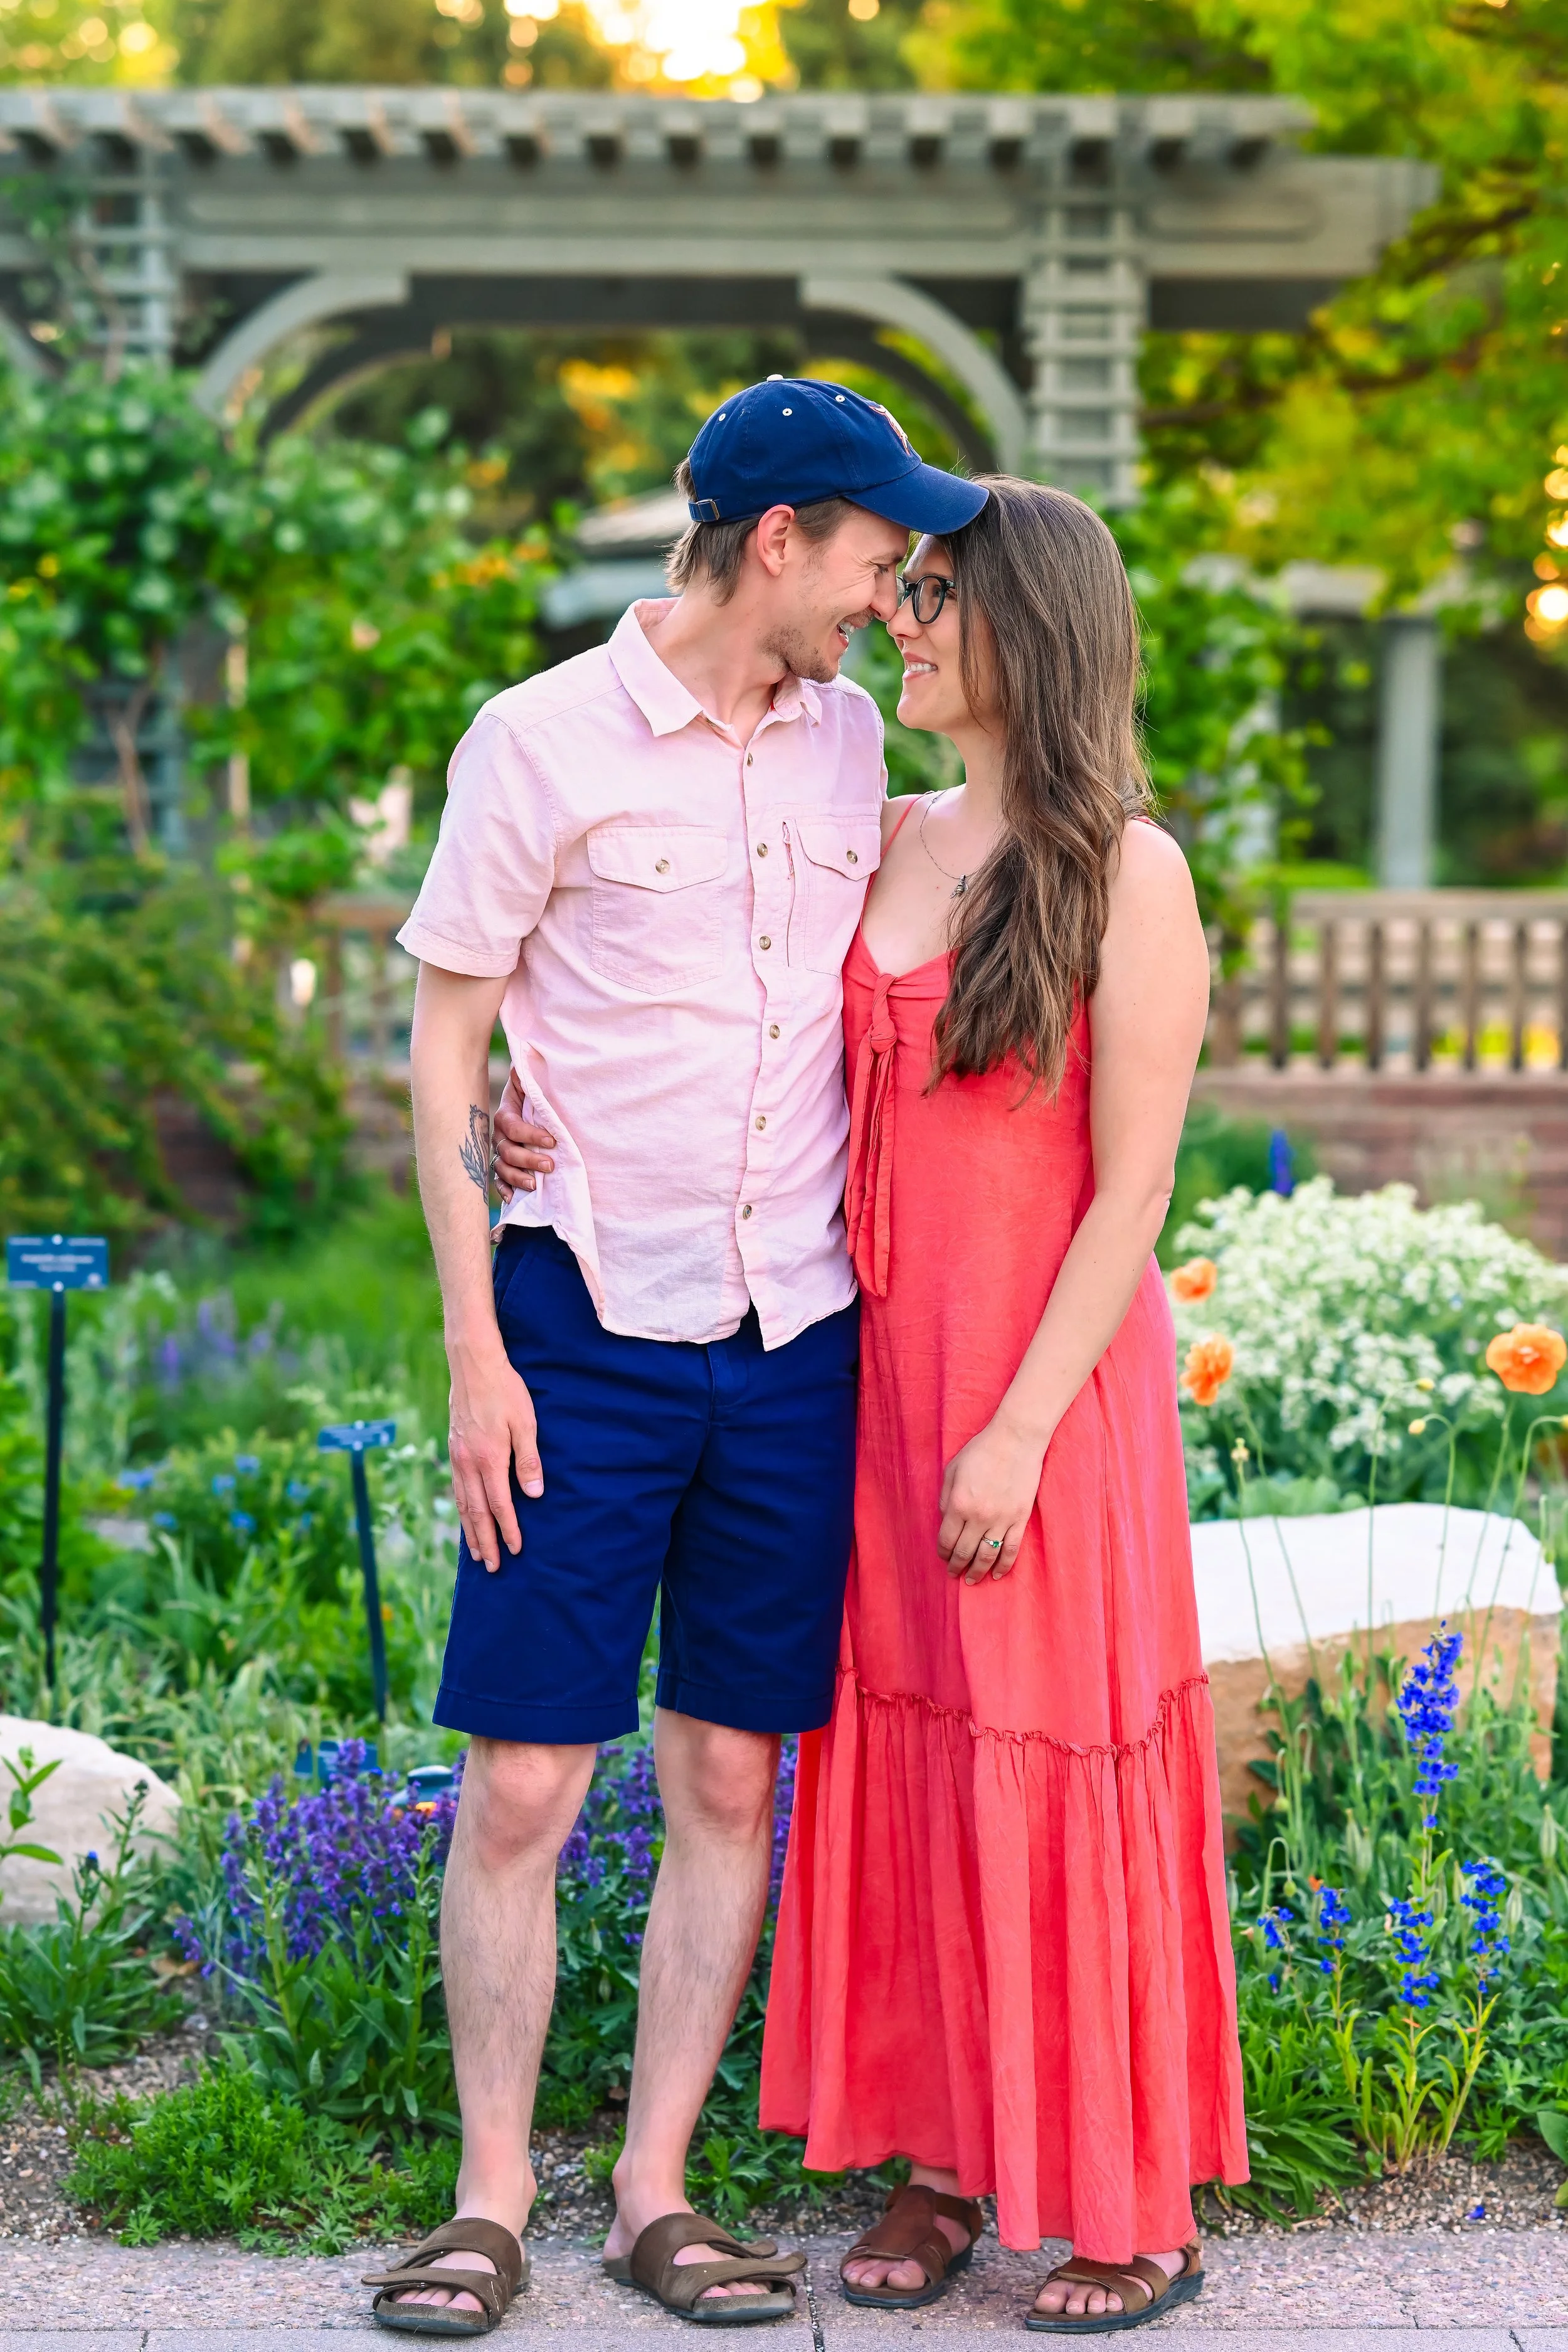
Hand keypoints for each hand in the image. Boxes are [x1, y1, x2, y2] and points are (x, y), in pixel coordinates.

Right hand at [447, 1338, 543, 1568]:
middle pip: (476, 1512)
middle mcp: (468, 1463)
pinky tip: (467, 1517)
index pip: (500, 1505)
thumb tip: (534, 1495)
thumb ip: (529, 1460)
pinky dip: (462, 1509)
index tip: (516, 1549)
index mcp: (489, 1459)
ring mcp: (457, 1457)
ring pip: (463, 1504)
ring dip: (471, 1530)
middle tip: (493, 1566)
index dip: (508, 1529)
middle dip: (486, 1541)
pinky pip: (457, 1489)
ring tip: (477, 1553)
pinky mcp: (454, 1449)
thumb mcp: (525, 1423)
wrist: (473, 1365)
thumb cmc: (505, 1390)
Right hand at [492, 1067, 555, 1198]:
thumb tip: (520, 1065)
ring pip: (502, 1168)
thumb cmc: (532, 1097)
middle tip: (550, 1165)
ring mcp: (500, 1153)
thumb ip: (525, 1078)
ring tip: (535, 1185)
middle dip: (529, 1159)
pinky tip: (513, 1198)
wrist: (528, 1107)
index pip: (514, 1127)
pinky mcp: (503, 1167)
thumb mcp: (530, 1085)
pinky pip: (498, 1181)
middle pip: (508, 1151)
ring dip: (518, 1177)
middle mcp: (500, 1136)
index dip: (531, 1135)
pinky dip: (505, 1190)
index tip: (552, 1140)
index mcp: (506, 1115)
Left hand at [937, 1412, 1047, 1582]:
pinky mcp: (1019, 1519)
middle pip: (964, 1552)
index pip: (946, 1540)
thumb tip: (945, 1520)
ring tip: (972, 1580)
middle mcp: (978, 1517)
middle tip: (954, 1574)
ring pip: (987, 1556)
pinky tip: (997, 1574)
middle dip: (956, 1566)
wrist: (1015, 1441)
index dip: (943, 1553)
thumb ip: (945, 1498)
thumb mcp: (952, 1470)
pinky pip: (1011, 1550)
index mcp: (958, 1504)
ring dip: (978, 1571)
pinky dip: (1004, 1565)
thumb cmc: (981, 1451)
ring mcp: (1001, 1520)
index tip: (943, 1557)